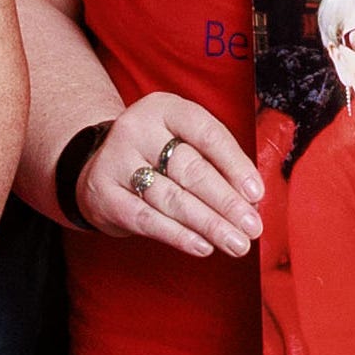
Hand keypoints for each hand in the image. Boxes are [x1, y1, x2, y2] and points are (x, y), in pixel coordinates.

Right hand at [76, 92, 262, 258]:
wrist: (97, 165)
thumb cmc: (155, 155)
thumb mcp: (181, 140)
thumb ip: (215, 162)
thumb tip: (251, 201)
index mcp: (164, 108)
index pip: (206, 133)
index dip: (235, 164)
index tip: (256, 193)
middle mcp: (137, 129)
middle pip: (190, 169)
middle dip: (226, 202)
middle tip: (252, 227)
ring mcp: (116, 161)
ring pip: (171, 198)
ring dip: (209, 225)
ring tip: (237, 243)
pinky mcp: (103, 194)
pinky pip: (146, 219)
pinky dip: (179, 236)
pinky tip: (204, 246)